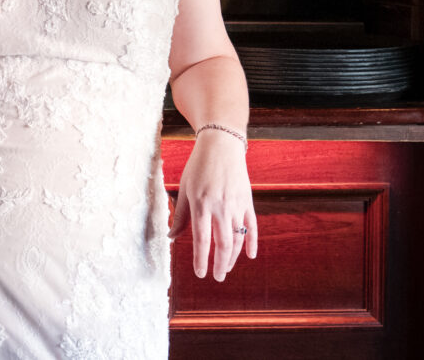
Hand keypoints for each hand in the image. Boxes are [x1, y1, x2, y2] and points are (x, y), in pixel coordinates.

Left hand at [169, 132, 256, 280]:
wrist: (221, 146)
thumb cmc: (198, 167)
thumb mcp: (184, 189)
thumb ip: (180, 215)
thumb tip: (171, 237)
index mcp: (201, 205)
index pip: (202, 240)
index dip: (201, 260)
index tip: (200, 274)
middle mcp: (220, 208)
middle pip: (223, 244)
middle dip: (220, 264)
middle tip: (217, 277)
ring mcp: (237, 205)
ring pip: (238, 238)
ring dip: (233, 256)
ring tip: (226, 268)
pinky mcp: (248, 202)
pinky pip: (252, 226)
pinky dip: (252, 242)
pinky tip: (250, 255)